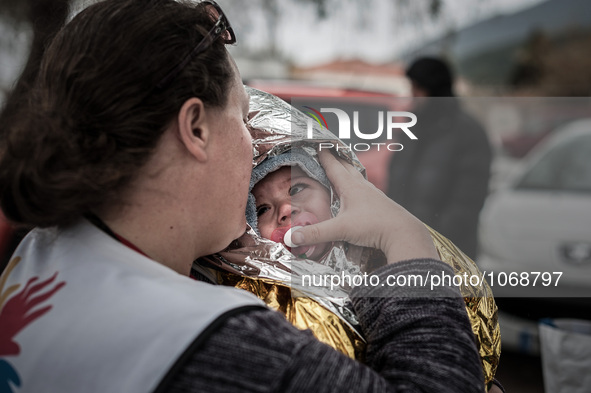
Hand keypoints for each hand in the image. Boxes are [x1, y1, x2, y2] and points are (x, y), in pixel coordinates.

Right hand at [291, 150, 437, 262]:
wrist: (404, 233)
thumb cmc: (373, 227)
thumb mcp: (341, 230)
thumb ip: (316, 233)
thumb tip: (292, 237)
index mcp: (351, 187)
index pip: (334, 166)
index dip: (324, 156)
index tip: (318, 145)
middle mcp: (363, 187)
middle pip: (346, 167)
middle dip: (336, 159)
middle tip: (328, 152)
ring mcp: (374, 195)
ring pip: (357, 177)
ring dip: (348, 171)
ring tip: (342, 170)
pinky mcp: (381, 204)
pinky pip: (366, 190)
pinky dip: (358, 186)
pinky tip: (359, 194)